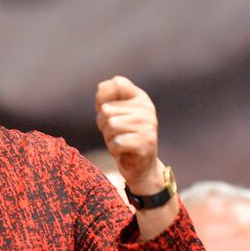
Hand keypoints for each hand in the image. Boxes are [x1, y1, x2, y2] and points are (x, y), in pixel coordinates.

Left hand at [94, 76, 163, 194]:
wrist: (141, 166)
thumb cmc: (123, 136)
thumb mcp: (114, 114)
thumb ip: (107, 98)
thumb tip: (101, 87)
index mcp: (139, 97)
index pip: (117, 83)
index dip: (102, 96)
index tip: (104, 109)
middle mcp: (146, 108)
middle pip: (107, 109)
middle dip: (103, 124)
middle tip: (115, 133)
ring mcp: (148, 125)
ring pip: (111, 125)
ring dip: (109, 137)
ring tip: (120, 141)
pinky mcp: (146, 142)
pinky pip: (117, 142)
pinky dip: (115, 149)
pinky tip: (124, 151)